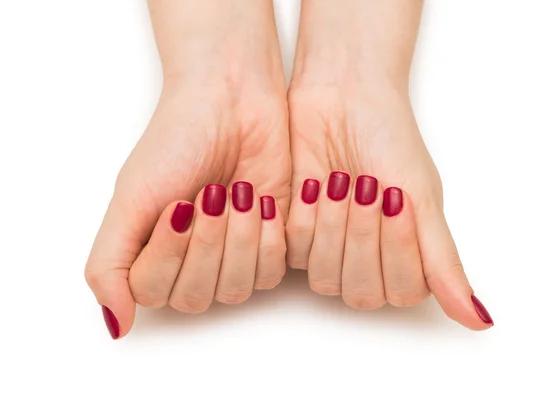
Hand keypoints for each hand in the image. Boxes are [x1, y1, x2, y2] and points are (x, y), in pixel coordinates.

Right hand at [85, 0, 290, 338]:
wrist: (233, 103)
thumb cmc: (177, 142)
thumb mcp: (131, 199)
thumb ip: (109, 264)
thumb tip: (113, 326)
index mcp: (150, 252)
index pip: (154, 293)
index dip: (169, 255)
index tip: (177, 205)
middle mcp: (190, 261)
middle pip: (197, 297)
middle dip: (206, 244)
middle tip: (211, 193)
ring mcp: (231, 255)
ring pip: (236, 289)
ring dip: (238, 239)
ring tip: (238, 191)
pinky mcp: (269, 244)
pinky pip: (271, 273)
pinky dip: (267, 238)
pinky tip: (262, 200)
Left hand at [285, 0, 492, 329]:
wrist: (340, 98)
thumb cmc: (387, 139)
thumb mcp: (421, 197)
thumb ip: (442, 261)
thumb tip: (480, 322)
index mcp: (406, 254)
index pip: (402, 292)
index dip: (397, 252)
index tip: (397, 201)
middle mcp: (368, 258)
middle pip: (362, 292)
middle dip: (363, 238)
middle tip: (368, 187)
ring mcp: (329, 248)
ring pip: (326, 279)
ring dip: (335, 229)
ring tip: (340, 180)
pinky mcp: (295, 233)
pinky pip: (295, 252)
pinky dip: (308, 218)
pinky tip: (313, 184)